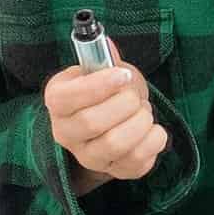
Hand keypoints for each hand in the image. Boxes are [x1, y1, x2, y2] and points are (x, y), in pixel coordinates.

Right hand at [44, 41, 166, 193]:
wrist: (115, 120)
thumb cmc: (108, 90)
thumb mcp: (104, 69)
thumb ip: (105, 59)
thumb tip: (106, 43)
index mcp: (58, 101)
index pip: (66, 98)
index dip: (98, 86)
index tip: (122, 75)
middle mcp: (66, 133)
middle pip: (92, 122)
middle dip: (124, 103)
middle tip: (134, 96)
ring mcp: (89, 157)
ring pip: (115, 144)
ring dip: (140, 122)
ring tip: (143, 112)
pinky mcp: (115, 171)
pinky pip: (138, 163)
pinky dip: (154, 141)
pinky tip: (152, 130)